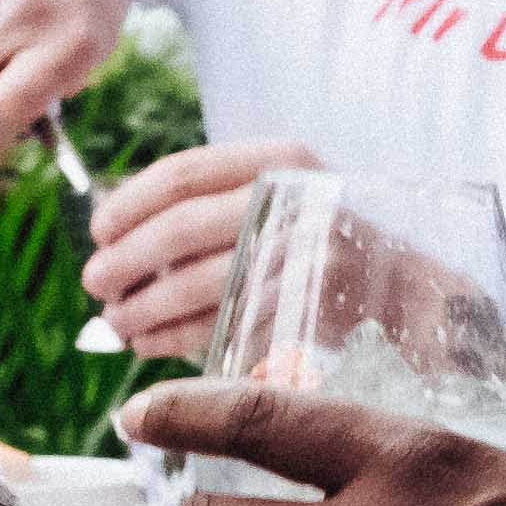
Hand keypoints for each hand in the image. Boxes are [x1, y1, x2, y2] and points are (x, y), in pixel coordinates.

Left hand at [79, 136, 320, 358]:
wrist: (411, 292)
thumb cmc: (324, 243)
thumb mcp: (283, 196)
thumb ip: (214, 202)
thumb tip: (115, 230)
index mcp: (279, 160)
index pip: (184, 173)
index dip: (129, 203)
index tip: (98, 231)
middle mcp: (293, 199)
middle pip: (182, 228)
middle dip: (126, 259)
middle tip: (94, 283)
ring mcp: (302, 254)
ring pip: (197, 283)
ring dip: (143, 307)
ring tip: (115, 322)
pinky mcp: (305, 307)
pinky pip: (222, 324)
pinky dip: (174, 338)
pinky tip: (148, 345)